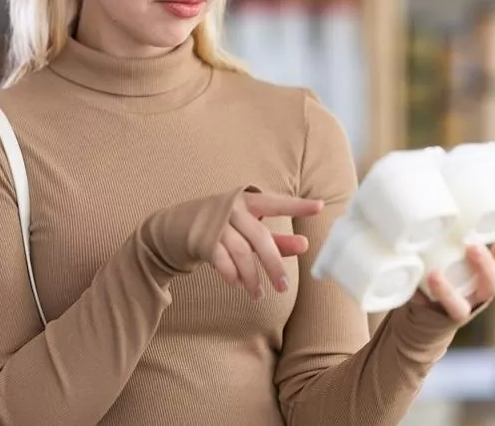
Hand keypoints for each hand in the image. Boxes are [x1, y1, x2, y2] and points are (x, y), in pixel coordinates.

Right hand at [209, 191, 323, 300]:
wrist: (175, 227)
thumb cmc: (221, 227)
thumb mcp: (248, 230)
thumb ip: (276, 239)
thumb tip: (305, 245)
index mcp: (247, 201)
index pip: (275, 203)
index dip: (297, 205)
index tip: (319, 207)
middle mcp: (232, 208)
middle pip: (259, 237)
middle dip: (273, 264)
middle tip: (283, 287)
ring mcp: (215, 223)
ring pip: (241, 252)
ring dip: (251, 277)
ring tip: (258, 294)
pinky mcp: (201, 239)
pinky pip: (221, 260)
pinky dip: (231, 274)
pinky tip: (237, 284)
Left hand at [413, 232, 494, 322]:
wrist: (415, 326)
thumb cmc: (422, 288)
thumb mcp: (428, 263)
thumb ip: (427, 243)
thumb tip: (410, 205)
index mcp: (477, 276)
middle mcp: (478, 292)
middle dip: (492, 258)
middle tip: (476, 242)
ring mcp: (469, 306)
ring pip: (484, 291)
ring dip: (477, 271)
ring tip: (467, 251)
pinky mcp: (451, 317)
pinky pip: (455, 306)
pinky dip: (444, 291)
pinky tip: (433, 276)